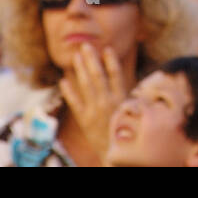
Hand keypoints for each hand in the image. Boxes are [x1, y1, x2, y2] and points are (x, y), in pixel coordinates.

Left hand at [58, 44, 127, 161]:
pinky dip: (69, 91)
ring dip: (80, 69)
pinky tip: (63, 80)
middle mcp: (107, 101)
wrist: (116, 153)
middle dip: (91, 59)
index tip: (106, 47)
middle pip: (98, 75)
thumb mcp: (133, 111)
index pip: (115, 74)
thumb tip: (132, 78)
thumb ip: (129, 95)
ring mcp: (94, 110)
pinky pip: (74, 103)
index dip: (111, 60)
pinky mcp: (84, 120)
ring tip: (75, 56)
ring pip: (86, 85)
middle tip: (85, 45)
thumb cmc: (127, 130)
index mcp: (121, 98)